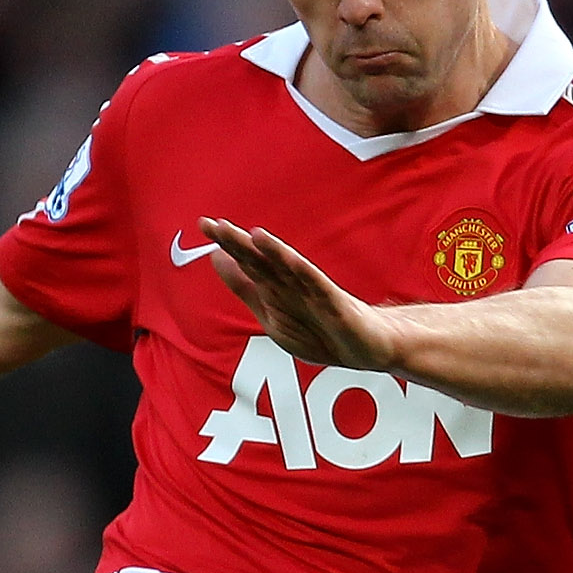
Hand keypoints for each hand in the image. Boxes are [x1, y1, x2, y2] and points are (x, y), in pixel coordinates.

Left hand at [198, 220, 403, 373]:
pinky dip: (303, 273)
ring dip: (273, 253)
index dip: (227, 244)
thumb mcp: (271, 313)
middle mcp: (292, 283)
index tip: (204, 224)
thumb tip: (216, 258)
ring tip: (253, 235)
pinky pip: (318, 286)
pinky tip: (291, 260)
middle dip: (239, 244)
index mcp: (275, 286)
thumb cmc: (321, 330)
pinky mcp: (336, 303)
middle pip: (263, 261)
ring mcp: (315, 292)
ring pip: (290, 269)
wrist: (367, 348)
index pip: (247, 260)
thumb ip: (244, 287)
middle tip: (214, 225)